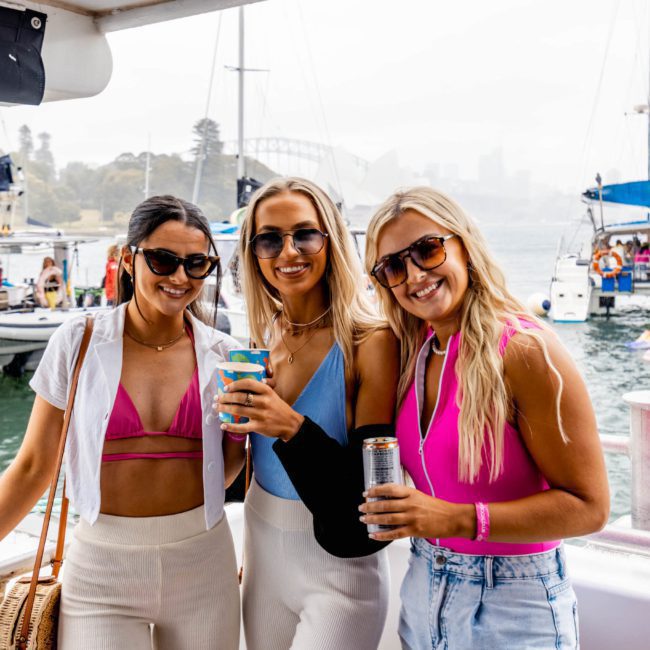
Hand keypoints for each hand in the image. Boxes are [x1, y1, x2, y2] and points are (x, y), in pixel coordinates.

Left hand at [214, 377, 303, 440]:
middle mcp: (263, 401)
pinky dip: (231, 427)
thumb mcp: (273, 394)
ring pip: (238, 410)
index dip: (234, 384)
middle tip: (217, 398)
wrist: (290, 424)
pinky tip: (223, 425)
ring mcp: (261, 415)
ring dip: (224, 408)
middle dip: (225, 397)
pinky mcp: (259, 427)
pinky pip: (241, 427)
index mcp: (266, 391)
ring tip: (217, 408)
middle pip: (240, 397)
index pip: (248, 383)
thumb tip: (245, 382)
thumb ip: (261, 387)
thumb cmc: (279, 408)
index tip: (226, 387)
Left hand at [358, 484, 474, 540]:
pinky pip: (394, 533)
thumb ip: (405, 496)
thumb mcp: (419, 496)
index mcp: (411, 493)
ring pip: (387, 518)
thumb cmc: (436, 507)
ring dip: (373, 519)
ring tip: (364, 519)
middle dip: (370, 506)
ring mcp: (412, 518)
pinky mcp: (414, 530)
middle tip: (361, 507)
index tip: (366, 493)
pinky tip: (373, 534)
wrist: (452, 518)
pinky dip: (382, 535)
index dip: (376, 490)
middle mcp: (410, 504)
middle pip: (385, 504)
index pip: (389, 489)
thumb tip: (387, 498)